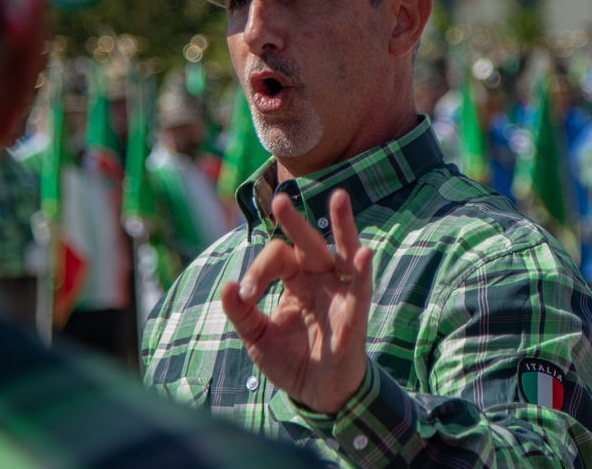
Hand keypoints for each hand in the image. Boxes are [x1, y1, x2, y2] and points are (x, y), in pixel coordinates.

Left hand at [220, 188, 373, 413]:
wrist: (316, 394)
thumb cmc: (290, 360)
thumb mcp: (257, 337)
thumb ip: (241, 313)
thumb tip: (228, 287)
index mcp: (295, 279)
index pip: (277, 257)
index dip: (258, 271)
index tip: (247, 294)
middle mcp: (319, 278)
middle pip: (308, 243)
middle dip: (295, 222)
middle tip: (280, 200)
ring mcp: (339, 292)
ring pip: (343, 251)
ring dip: (343, 225)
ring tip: (339, 198)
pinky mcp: (355, 313)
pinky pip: (360, 288)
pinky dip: (361, 270)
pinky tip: (363, 253)